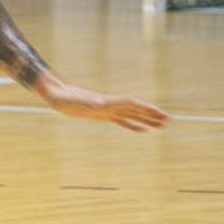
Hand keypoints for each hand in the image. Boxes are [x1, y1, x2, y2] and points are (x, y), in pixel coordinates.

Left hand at [35, 73, 168, 132]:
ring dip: (146, 118)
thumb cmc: (63, 97)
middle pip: (134, 108)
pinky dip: (132, 124)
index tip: (160, 113)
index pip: (130, 103)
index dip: (145, 108)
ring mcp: (106, 109)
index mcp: (105, 101)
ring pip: (131, 114)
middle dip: (150, 113)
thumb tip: (99, 103)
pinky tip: (142, 129)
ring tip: (162, 125)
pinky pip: (121, 120)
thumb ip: (87, 102)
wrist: (54, 93)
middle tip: (168, 120)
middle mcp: (109, 104)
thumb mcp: (73, 101)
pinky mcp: (101, 114)